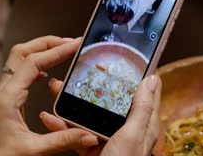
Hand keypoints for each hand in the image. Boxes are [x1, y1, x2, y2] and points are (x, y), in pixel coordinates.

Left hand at [0, 36, 98, 155]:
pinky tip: (47, 71)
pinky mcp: (7, 97)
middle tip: (71, 42)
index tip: (75, 45)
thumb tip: (87, 135)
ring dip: (42, 50)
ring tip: (62, 50)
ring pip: (20, 58)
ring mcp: (4, 92)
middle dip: (49, 43)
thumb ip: (62, 141)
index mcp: (9, 97)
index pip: (34, 62)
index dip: (57, 51)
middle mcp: (4, 90)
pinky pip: (21, 70)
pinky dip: (37, 63)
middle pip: (23, 51)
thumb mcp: (33, 150)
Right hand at [43, 74, 161, 155]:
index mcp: (143, 123)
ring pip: (90, 113)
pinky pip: (76, 133)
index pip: (146, 91)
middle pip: (112, 99)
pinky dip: (62, 125)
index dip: (139, 73)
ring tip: (56, 89)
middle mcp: (127, 129)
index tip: (127, 56)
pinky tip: (49, 118)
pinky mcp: (91, 148)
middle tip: (79, 70)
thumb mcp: (133, 134)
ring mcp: (108, 138)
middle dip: (93, 84)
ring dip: (72, 102)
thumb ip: (142, 107)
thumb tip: (152, 78)